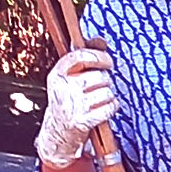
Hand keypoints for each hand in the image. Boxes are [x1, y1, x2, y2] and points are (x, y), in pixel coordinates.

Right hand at [39, 45, 116, 164]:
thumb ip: (85, 57)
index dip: (99, 56)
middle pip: (100, 76)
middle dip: (105, 81)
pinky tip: (104, 109)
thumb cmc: (69, 99)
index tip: (108, 62)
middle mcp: (64, 88)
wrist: (59, 131)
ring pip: (107, 91)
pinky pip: (110, 106)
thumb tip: (100, 40)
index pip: (80, 56)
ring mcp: (73, 105)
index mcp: (58, 73)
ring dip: (109, 95)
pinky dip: (112, 107)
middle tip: (98, 88)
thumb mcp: (70, 77)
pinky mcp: (83, 121)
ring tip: (99, 100)